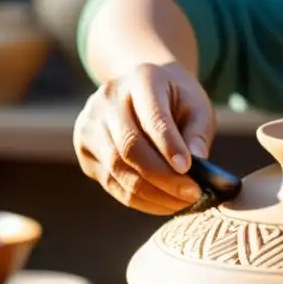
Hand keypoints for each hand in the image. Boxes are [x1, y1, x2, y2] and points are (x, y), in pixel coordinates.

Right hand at [73, 62, 215, 214]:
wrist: (144, 88)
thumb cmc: (177, 99)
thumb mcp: (196, 105)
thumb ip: (197, 131)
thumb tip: (198, 163)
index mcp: (141, 79)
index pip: (152, 117)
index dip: (169, 146)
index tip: (189, 170)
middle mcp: (107, 99)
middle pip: (129, 148)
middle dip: (163, 178)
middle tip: (192, 195)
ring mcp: (90, 124)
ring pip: (117, 170)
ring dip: (152, 194)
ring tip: (182, 202)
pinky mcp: (84, 149)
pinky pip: (110, 182)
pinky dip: (138, 199)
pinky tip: (163, 203)